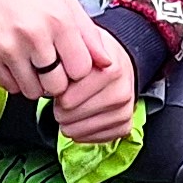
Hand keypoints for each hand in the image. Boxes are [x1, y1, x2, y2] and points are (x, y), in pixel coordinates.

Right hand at [0, 0, 105, 109]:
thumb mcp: (65, 3)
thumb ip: (89, 35)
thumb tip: (107, 64)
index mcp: (58, 20)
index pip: (81, 70)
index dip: (77, 70)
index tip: (69, 62)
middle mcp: (33, 35)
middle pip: (57, 86)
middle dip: (57, 80)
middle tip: (50, 66)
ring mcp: (7, 48)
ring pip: (32, 92)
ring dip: (35, 83)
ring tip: (32, 62)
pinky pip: (10, 87)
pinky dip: (15, 80)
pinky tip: (14, 60)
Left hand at [50, 25, 139, 144]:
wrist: (117, 63)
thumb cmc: (92, 56)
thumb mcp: (81, 42)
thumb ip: (75, 48)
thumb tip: (82, 64)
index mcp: (111, 71)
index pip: (67, 98)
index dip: (57, 92)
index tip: (61, 83)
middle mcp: (122, 93)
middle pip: (70, 116)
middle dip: (60, 107)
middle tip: (64, 97)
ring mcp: (124, 112)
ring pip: (78, 131)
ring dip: (68, 121)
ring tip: (71, 107)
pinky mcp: (124, 127)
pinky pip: (92, 140)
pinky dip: (81, 132)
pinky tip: (81, 118)